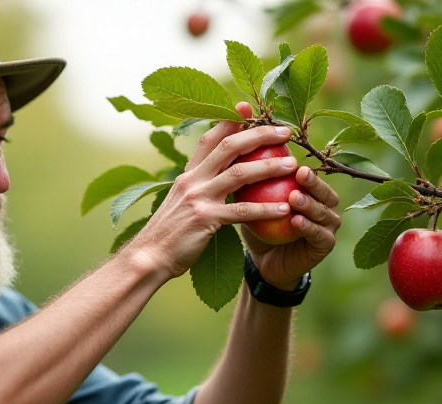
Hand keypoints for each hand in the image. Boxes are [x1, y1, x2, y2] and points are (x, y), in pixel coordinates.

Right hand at [126, 102, 297, 279]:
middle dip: (259, 135)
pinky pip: (241, 211)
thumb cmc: (169, 234)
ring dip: (269, 167)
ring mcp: (198, 198)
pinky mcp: (206, 220)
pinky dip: (265, 209)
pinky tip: (284, 209)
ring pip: (239, 174)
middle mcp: (192, 180)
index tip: (247, 109)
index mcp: (187, 174)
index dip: (229, 121)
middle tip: (284, 132)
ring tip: (292, 166)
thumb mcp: (180, 202)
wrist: (149, 257)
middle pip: (229, 147)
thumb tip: (219, 176)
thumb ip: (198, 187)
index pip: (209, 139)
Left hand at [243, 165, 340, 290]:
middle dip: (313, 182)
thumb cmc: (260, 227)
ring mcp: (329, 227)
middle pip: (325, 191)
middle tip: (299, 173)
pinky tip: (296, 222)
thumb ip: (256, 182)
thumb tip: (243, 151)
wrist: (264, 261)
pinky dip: (308, 227)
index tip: (291, 160)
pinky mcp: (326, 245)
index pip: (312, 177)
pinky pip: (319, 235)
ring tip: (294, 198)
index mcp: (313, 193)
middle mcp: (326, 207)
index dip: (301, 166)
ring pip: (323, 212)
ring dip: (309, 204)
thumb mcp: (255, 203)